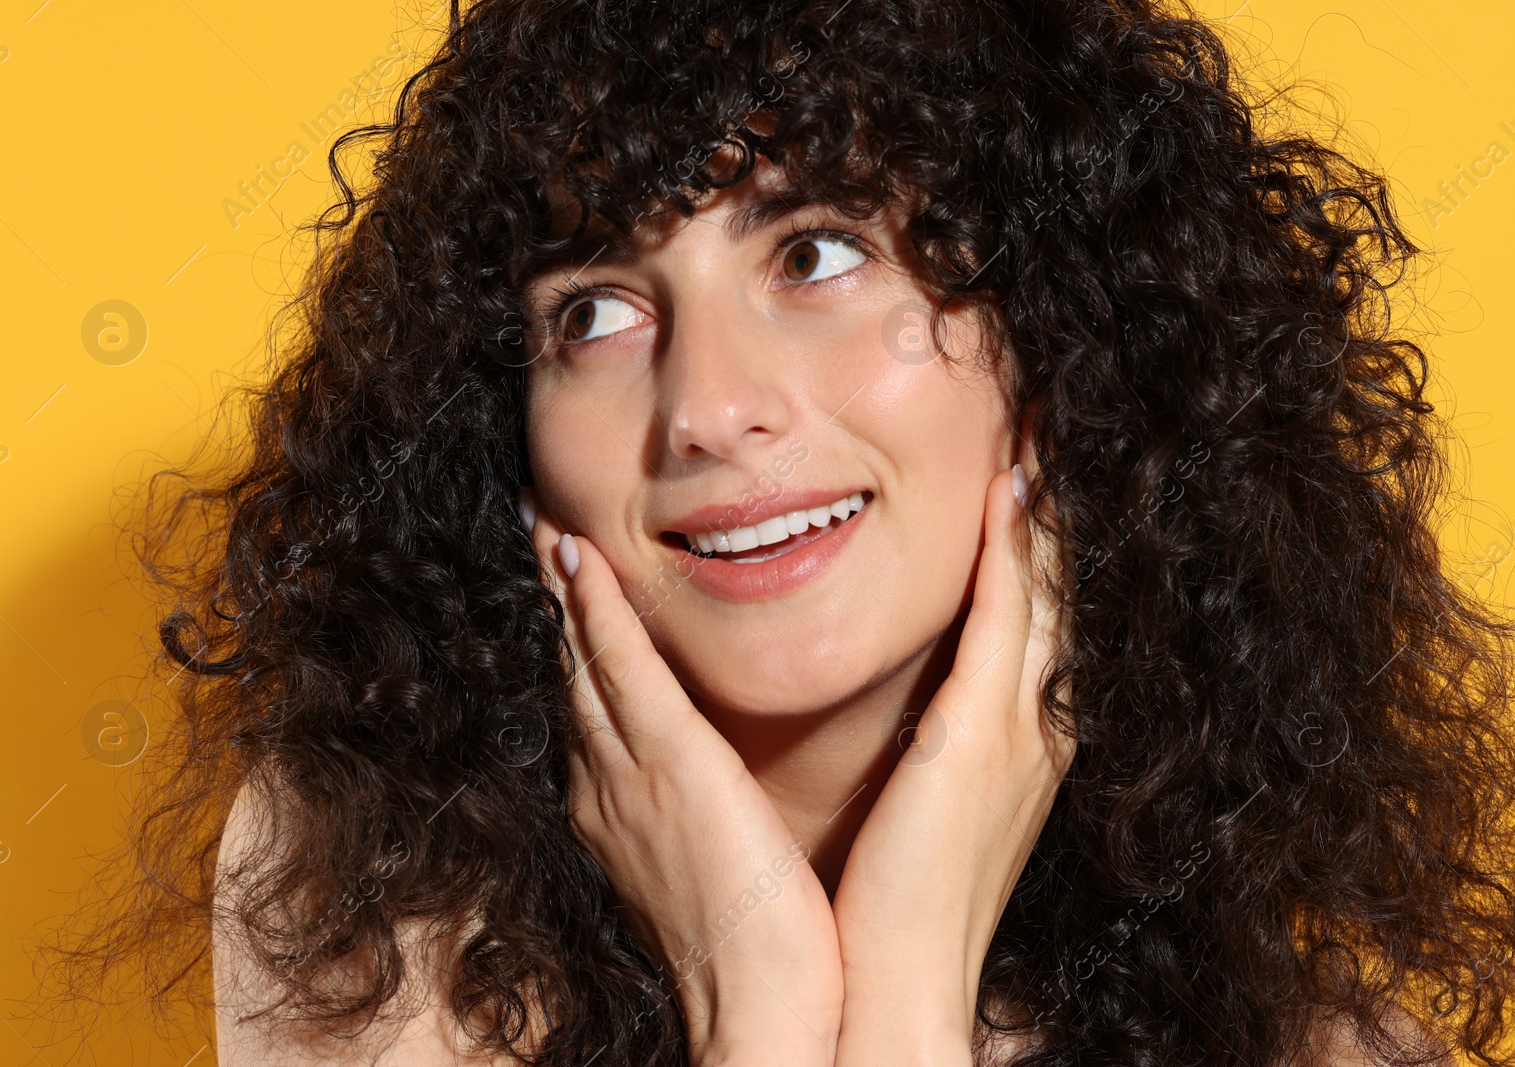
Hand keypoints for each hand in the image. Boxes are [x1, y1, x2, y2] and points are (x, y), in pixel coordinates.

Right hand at [523, 492, 843, 1066]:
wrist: (761, 1012)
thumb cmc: (752, 948)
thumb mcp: (708, 865)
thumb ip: (694, 814)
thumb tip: (707, 787)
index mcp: (619, 809)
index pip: (591, 705)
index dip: (572, 642)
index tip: (563, 584)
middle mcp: (608, 785)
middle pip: (572, 673)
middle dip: (552, 603)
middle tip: (534, 528)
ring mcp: (631, 775)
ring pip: (586, 661)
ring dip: (563, 590)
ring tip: (544, 524)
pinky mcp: (673, 769)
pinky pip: (625, 674)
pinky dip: (599, 614)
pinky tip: (581, 564)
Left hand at [830, 464, 1074, 1065]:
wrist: (893, 985)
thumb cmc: (896, 899)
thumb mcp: (928, 804)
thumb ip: (936, 741)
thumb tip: (921, 701)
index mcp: (1019, 740)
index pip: (1042, 613)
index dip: (1047, 538)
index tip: (1036, 464)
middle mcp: (1037, 726)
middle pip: (1061, 588)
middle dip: (1061, 504)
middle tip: (1057, 416)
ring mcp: (1019, 731)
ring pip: (1047, 590)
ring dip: (1049, 507)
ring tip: (1046, 424)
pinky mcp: (981, 741)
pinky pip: (1008, 624)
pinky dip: (1018, 554)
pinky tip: (1015, 491)